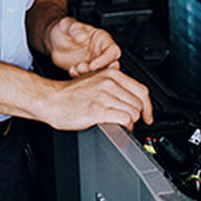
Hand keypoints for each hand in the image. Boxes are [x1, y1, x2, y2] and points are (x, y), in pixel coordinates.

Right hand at [38, 67, 153, 131]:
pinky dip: (125, 126)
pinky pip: (124, 119)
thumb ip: (114, 86)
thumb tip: (130, 98)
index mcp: (111, 74)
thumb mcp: (95, 81)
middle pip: (139, 102)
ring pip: (133, 111)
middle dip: (138, 115)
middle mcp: (109, 83)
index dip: (149, 106)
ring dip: (130, 121)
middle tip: (131, 121)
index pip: (141, 90)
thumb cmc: (70, 93)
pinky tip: (119, 126)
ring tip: (122, 123)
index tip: (148, 115)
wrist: (51, 99)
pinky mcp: (99, 109)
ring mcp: (104, 95)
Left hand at [45, 16, 120, 76]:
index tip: (92, 64)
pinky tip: (72, 71)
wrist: (53, 40)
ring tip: (77, 69)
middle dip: (99, 71)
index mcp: (101, 38)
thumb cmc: (63, 30)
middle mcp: (101, 51)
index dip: (105, 60)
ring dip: (90, 75)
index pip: (113, 51)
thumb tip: (82, 37)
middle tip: (84, 69)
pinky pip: (89, 78)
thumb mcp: (67, 25)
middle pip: (112, 66)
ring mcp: (94, 62)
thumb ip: (75, 29)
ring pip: (101, 74)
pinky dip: (81, 78)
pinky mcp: (87, 71)